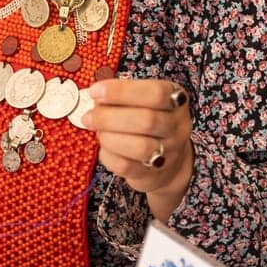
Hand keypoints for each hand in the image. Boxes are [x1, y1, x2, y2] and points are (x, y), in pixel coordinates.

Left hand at [86, 78, 194, 220]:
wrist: (169, 161)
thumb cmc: (149, 121)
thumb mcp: (144, 101)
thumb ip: (122, 96)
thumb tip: (94, 95)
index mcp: (176, 100)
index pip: (155, 93)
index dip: (121, 92)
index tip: (94, 91)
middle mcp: (177, 127)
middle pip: (147, 121)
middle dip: (109, 117)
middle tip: (89, 116)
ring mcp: (169, 153)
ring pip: (139, 147)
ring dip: (109, 138)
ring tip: (99, 132)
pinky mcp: (153, 174)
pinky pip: (126, 166)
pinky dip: (108, 155)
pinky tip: (105, 148)